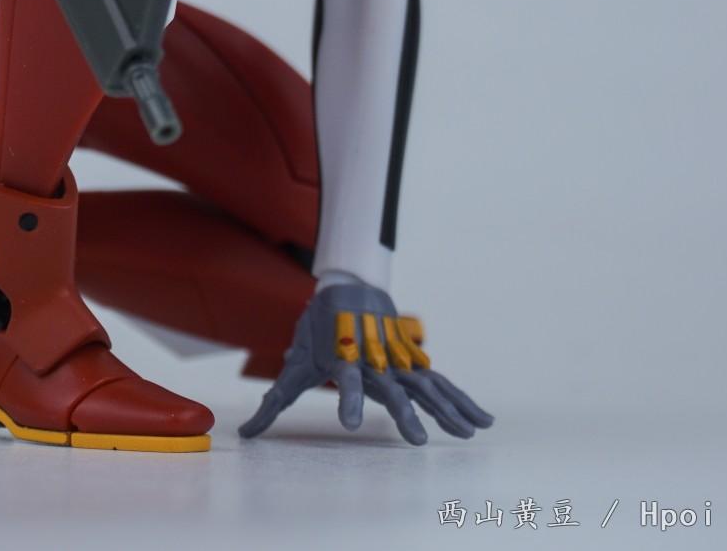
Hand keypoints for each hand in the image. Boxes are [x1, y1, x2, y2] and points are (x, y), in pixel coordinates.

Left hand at [239, 280, 492, 445]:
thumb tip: (245, 434)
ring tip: (469, 433)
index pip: (347, 381)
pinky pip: (440, 383)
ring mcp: (398, 358)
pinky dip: (461, 400)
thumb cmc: (318, 328)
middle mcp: (375, 358)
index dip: (349, 401)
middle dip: (406, 413)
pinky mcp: (413, 360)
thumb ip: (275, 402)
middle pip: (393, 387)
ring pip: (426, 385)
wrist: (349, 282)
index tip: (351, 425)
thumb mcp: (296, 361)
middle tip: (419, 442)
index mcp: (345, 357)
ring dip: (447, 409)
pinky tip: (481, 420)